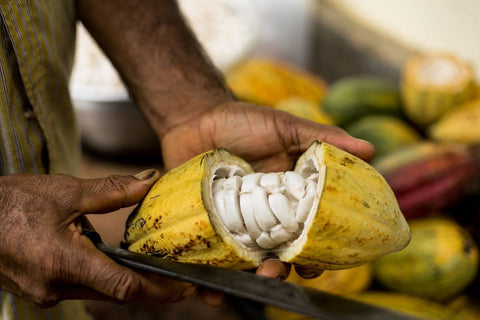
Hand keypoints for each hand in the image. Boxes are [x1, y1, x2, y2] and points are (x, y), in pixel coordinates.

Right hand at [0, 171, 204, 306]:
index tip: (187, 287)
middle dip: (150, 285)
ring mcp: (46, 292)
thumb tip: (150, 181)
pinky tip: (109, 258)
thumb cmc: (10, 203)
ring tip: (151, 264)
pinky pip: (82, 286)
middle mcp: (55, 287)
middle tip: (180, 277)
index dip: (161, 289)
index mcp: (63, 263)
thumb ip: (112, 191)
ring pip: (100, 290)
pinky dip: (102, 275)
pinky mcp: (41, 289)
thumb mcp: (65, 192)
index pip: (124, 287)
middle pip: (117, 292)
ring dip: (125, 278)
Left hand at [160, 101, 374, 280]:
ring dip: (254, 274)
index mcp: (292, 194)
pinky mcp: (213, 224)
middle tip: (277, 273)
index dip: (318, 250)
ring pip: (252, 257)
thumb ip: (322, 139)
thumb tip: (370, 150)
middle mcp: (268, 212)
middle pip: (282, 250)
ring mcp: (239, 220)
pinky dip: (214, 275)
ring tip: (253, 278)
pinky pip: (217, 253)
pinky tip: (210, 290)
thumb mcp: (285, 127)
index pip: (311, 229)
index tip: (319, 263)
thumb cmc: (243, 121)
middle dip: (284, 269)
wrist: (194, 119)